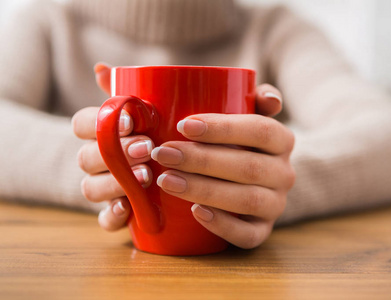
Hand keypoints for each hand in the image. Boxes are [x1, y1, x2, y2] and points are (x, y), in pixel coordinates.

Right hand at [72, 63, 153, 230]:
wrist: (162, 169)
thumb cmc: (150, 134)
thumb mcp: (140, 112)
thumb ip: (122, 91)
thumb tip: (101, 68)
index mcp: (98, 134)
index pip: (82, 124)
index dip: (99, 122)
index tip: (129, 121)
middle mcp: (95, 162)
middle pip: (87, 157)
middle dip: (115, 153)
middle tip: (146, 148)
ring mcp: (103, 189)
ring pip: (91, 189)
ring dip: (115, 183)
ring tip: (146, 176)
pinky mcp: (114, 213)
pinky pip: (104, 220)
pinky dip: (113, 215)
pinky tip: (129, 207)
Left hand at [73, 63, 294, 248]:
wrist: (252, 178)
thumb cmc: (227, 140)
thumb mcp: (221, 110)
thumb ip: (175, 88)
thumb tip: (104, 69)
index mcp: (280, 138)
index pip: (260, 128)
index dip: (225, 127)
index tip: (183, 124)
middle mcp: (284, 171)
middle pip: (249, 166)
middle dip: (203, 160)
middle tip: (162, 153)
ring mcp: (275, 203)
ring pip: (247, 200)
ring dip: (205, 190)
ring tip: (166, 180)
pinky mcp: (262, 230)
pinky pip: (250, 235)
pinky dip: (223, 225)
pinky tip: (194, 213)